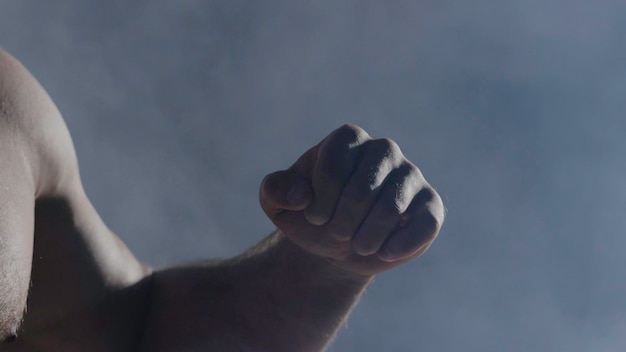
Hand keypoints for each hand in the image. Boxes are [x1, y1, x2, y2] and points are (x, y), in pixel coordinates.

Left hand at [259, 124, 443, 275]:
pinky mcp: (430, 204)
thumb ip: (274, 190)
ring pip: (391, 208)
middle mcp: (383, 149)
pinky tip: (384, 253)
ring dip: (366, 238)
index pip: (333, 168)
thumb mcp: (278, 204)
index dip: (319, 203)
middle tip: (335, 234)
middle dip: (341, 224)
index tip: (313, 216)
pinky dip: (402, 245)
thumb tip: (299, 194)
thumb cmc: (310, 214)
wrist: (337, 243)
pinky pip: (427, 223)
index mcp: (347, 139)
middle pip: (362, 190)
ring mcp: (410, 175)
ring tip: (356, 244)